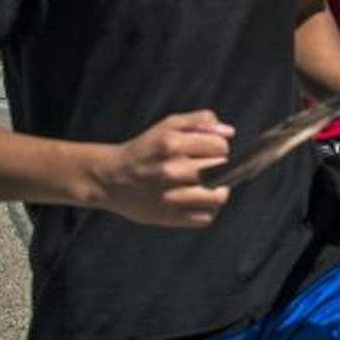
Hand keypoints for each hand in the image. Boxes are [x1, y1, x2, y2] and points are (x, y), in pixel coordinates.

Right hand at [93, 110, 234, 227]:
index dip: (218, 148)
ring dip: (218, 191)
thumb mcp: (169, 126)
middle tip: (204, 168)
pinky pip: (206, 218)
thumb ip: (201, 121)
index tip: (207, 151)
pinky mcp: (169, 217)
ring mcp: (170, 197)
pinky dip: (206, 210)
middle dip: (219, 168)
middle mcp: (171, 170)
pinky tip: (195, 201)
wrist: (110, 179)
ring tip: (206, 186)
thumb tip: (229, 133)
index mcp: (172, 145)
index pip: (221, 147)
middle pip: (223, 171)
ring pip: (219, 198)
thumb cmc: (146, 149)